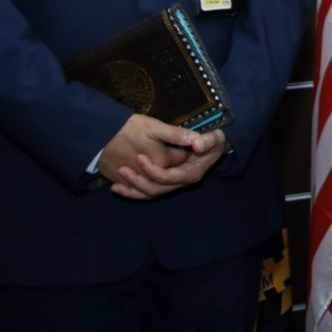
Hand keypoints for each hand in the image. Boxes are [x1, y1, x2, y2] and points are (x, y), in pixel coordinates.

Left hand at [110, 129, 227, 200]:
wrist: (215, 148)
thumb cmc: (213, 142)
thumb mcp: (215, 138)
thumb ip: (207, 140)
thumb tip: (197, 144)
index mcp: (190, 174)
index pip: (168, 177)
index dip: (153, 170)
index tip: (140, 157)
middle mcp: (181, 182)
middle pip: (156, 189)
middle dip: (138, 181)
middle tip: (122, 170)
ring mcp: (173, 184)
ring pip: (150, 193)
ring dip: (133, 190)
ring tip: (115, 185)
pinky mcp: (166, 182)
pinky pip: (148, 190)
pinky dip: (133, 191)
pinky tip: (118, 187)